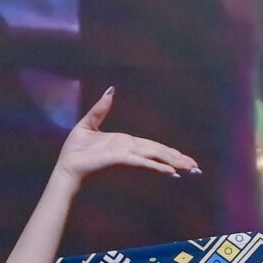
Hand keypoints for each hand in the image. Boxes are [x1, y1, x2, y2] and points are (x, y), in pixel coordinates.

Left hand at [52, 89, 201, 184]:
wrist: (66, 167)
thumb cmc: (75, 151)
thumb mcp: (88, 124)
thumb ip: (101, 109)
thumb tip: (110, 91)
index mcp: (125, 143)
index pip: (152, 146)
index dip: (169, 151)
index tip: (184, 158)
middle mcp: (129, 150)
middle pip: (158, 153)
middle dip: (178, 160)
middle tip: (196, 169)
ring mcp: (126, 155)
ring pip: (154, 157)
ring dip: (173, 163)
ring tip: (191, 170)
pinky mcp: (119, 160)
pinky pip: (141, 161)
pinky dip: (156, 165)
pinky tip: (170, 172)